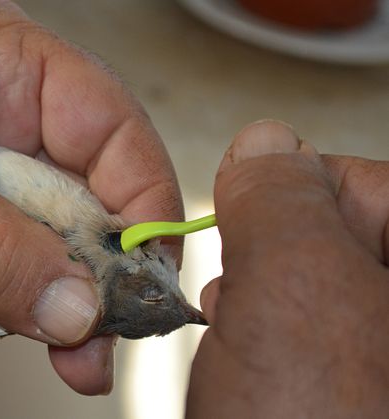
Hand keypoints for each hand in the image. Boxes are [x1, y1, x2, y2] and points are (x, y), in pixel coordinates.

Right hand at [187, 120, 388, 415]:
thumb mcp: (291, 287)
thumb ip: (279, 199)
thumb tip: (265, 143)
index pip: (363, 184)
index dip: (288, 191)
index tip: (241, 214)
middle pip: (330, 239)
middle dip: (265, 258)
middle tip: (240, 296)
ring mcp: (371, 354)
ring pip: (306, 291)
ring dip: (257, 304)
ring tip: (241, 344)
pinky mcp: (345, 386)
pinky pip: (295, 337)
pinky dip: (260, 342)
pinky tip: (247, 368)